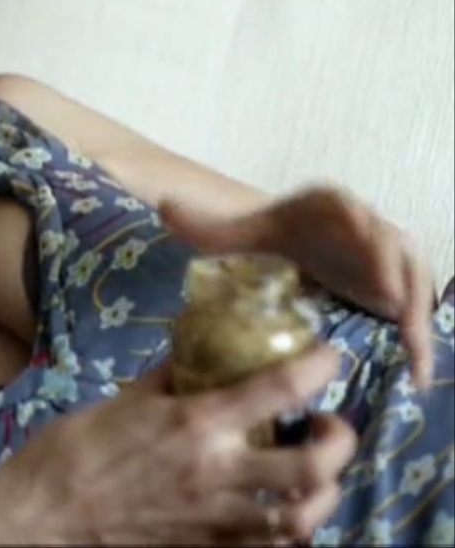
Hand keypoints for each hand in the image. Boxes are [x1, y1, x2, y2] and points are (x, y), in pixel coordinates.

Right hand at [0, 345, 355, 545]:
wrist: (42, 517)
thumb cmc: (70, 453)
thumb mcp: (120, 401)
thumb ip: (167, 379)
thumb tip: (196, 352)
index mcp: (195, 425)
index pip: (281, 389)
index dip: (320, 366)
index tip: (330, 356)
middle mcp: (218, 475)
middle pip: (315, 466)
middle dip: (339, 441)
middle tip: (325, 425)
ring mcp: (218, 521)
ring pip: (304, 517)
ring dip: (320, 493)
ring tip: (309, 474)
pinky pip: (270, 547)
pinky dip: (287, 530)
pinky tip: (276, 513)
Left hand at [160, 184, 437, 388]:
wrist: (290, 245)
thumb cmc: (264, 237)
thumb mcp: (233, 233)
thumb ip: (202, 223)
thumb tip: (164, 205)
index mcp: (326, 205)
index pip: (345, 205)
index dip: (359, 221)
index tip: (362, 235)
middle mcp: (363, 225)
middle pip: (389, 241)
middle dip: (395, 267)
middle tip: (394, 300)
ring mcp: (383, 257)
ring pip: (411, 277)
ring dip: (415, 307)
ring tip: (413, 344)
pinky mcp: (390, 287)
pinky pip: (413, 315)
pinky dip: (418, 342)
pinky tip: (418, 377)